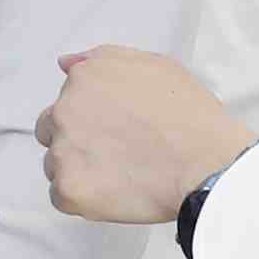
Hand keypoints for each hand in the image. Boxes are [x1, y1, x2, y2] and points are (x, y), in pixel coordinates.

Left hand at [35, 44, 254, 227]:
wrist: (206, 164)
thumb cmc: (189, 116)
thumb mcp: (156, 66)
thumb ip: (104, 59)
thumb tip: (66, 62)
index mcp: (84, 79)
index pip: (67, 100)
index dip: (94, 118)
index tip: (119, 129)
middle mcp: (65, 110)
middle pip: (52, 131)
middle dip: (77, 142)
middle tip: (117, 154)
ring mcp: (64, 151)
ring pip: (55, 165)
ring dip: (79, 171)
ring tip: (120, 175)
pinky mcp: (68, 189)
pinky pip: (61, 197)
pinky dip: (83, 199)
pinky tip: (114, 193)